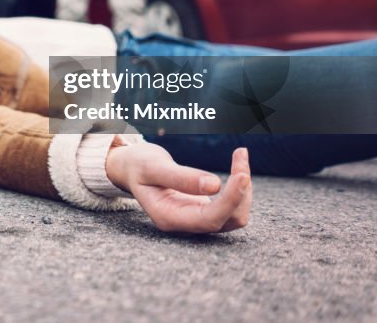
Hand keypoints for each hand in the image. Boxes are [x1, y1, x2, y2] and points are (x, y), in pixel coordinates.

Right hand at [106, 143, 251, 233]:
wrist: (132, 168)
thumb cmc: (139, 166)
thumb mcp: (153, 168)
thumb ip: (181, 178)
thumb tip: (214, 185)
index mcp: (169, 218)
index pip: (210, 219)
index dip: (231, 199)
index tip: (242, 174)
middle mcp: (186, 224)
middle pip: (229, 219)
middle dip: (241, 190)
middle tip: (240, 153)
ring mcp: (197, 219)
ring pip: (236, 215)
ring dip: (243, 189)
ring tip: (239, 157)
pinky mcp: (206, 211)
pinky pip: (233, 207)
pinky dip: (239, 188)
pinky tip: (237, 167)